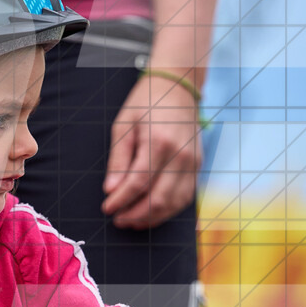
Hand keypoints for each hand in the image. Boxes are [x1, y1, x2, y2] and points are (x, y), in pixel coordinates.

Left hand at [102, 71, 201, 228]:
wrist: (178, 86)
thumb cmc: (147, 102)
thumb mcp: (123, 126)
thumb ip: (118, 160)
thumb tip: (111, 190)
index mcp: (159, 142)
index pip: (138, 183)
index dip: (121, 200)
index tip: (107, 208)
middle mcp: (181, 155)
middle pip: (158, 199)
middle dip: (135, 214)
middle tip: (117, 218)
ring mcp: (193, 162)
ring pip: (174, 204)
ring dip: (151, 217)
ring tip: (131, 220)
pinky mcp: (198, 166)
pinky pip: (185, 197)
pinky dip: (167, 210)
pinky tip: (151, 213)